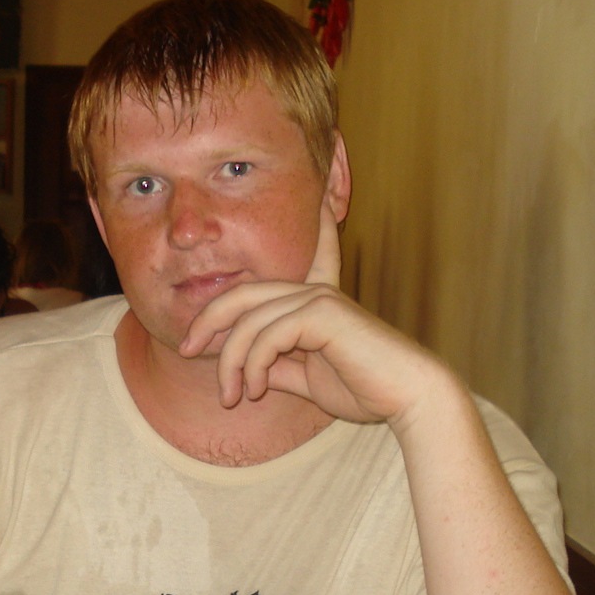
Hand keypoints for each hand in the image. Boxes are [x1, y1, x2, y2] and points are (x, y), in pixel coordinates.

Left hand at [178, 197, 445, 426]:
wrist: (408, 398)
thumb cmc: (365, 389)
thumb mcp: (308, 378)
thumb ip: (277, 367)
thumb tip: (246, 370)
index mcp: (317, 299)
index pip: (306, 255)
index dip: (314, 222)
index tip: (321, 196)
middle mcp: (316, 290)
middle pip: (242, 294)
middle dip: (207, 321)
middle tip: (186, 350)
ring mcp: (320, 298)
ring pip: (248, 320)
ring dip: (231, 363)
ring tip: (231, 396)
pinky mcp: (324, 313)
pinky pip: (267, 335)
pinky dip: (253, 365)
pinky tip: (257, 388)